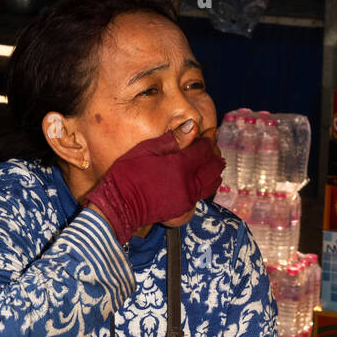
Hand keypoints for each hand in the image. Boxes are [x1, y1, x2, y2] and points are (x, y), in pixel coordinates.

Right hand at [85, 130, 224, 245]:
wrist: (120, 204)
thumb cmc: (129, 173)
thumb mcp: (148, 149)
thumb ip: (174, 139)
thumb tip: (193, 126)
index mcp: (181, 165)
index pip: (204, 150)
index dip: (207, 141)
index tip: (208, 135)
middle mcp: (188, 184)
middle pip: (211, 169)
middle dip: (215, 158)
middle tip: (215, 151)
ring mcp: (186, 199)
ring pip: (209, 186)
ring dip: (214, 175)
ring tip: (216, 168)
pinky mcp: (181, 210)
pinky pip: (200, 197)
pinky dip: (205, 188)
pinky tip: (203, 184)